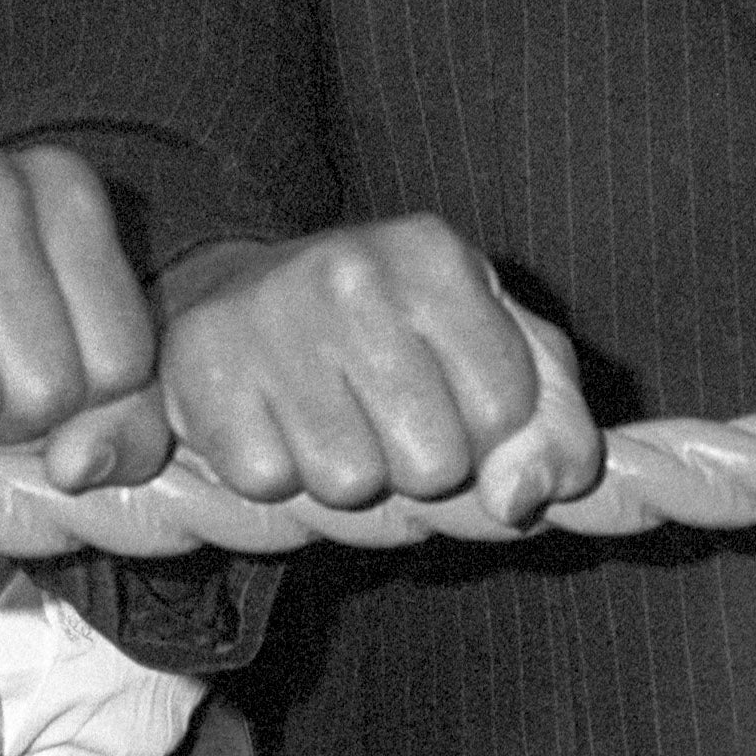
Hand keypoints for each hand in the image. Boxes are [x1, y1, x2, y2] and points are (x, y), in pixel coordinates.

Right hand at [155, 218, 600, 523]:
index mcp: (435, 255)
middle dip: (415, 464)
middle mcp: (352, 271)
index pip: (508, 414)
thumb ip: (555, 431)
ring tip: (324, 419)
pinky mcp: (200, 365)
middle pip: (433, 463)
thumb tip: (517, 500)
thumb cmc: (394, 338)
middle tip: (379, 417)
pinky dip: (272, 471)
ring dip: (342, 474)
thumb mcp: (497, 356)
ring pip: (348, 482)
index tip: (449, 399)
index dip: (486, 436)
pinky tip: (269, 420)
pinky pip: (266, 481)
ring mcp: (269, 314)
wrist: (237, 293)